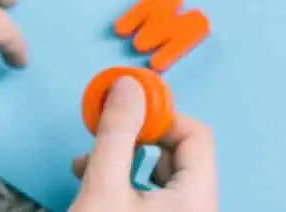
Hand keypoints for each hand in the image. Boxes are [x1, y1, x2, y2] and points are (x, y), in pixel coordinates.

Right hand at [70, 78, 217, 210]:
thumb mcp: (103, 187)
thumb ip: (116, 134)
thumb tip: (128, 86)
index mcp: (197, 198)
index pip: (195, 134)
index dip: (159, 115)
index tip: (124, 107)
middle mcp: (199, 208)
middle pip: (178, 153)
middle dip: (135, 138)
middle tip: (103, 133)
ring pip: (162, 174)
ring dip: (124, 160)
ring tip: (86, 163)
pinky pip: (153, 194)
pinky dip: (125, 182)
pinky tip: (94, 183)